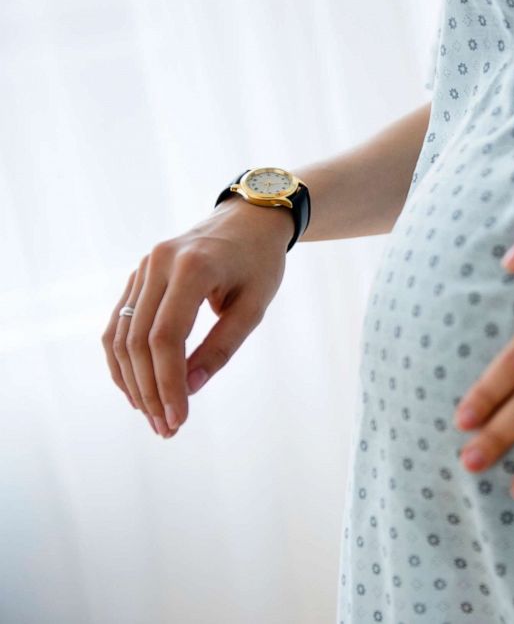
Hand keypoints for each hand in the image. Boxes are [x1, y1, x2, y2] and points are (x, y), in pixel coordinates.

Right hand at [101, 197, 294, 437]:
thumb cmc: (259, 264)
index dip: (168, 383)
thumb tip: (191, 389)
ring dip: (132, 381)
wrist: (247, 220)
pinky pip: (119, 323)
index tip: (179, 419)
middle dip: (149, 390)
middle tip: (166, 428)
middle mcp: (158, 263)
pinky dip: (123, 359)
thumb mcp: (254, 306)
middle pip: (138, 340)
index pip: (166, 337)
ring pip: (121, 335)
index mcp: (192, 267)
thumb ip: (222, 347)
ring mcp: (142, 268)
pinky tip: (137, 389)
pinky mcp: (137, 276)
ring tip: (152, 416)